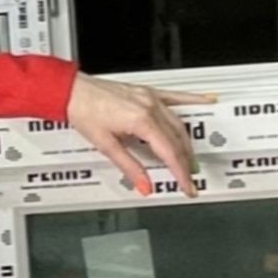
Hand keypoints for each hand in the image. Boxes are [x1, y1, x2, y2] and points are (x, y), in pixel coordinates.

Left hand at [66, 74, 198, 195]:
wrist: (72, 91)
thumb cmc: (84, 112)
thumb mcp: (106, 145)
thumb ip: (129, 167)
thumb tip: (144, 184)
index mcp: (141, 120)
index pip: (169, 152)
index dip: (180, 172)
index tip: (186, 185)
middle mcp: (149, 107)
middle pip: (177, 139)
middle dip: (185, 161)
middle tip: (188, 178)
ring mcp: (150, 97)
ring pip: (178, 122)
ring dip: (187, 142)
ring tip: (190, 158)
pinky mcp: (147, 92)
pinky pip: (175, 97)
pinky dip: (192, 100)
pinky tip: (205, 100)